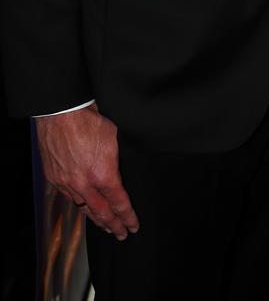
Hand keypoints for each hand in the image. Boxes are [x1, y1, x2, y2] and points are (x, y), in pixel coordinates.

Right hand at [35, 103, 138, 239]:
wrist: (61, 115)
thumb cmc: (89, 122)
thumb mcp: (113, 140)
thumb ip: (115, 162)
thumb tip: (115, 172)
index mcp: (103, 175)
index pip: (119, 202)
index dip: (128, 216)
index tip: (133, 225)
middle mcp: (84, 184)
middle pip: (101, 212)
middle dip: (114, 225)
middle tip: (121, 234)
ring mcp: (68, 183)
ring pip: (84, 208)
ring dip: (96, 219)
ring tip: (106, 227)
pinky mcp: (55, 179)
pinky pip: (69, 198)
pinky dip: (79, 205)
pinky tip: (85, 209)